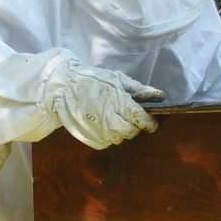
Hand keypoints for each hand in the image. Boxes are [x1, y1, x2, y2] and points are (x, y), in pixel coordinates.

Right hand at [47, 61, 163, 148]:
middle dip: (134, 125)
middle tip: (127, 116)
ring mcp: (101, 133)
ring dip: (121, 130)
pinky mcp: (93, 140)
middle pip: (132, 131)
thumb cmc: (91, 81)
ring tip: (111, 116)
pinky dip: (109, 135)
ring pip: (121, 138)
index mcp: (119, 103)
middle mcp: (110, 121)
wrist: (61, 90)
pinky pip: (109, 142)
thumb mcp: (116, 79)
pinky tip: (101, 122)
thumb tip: (159, 95)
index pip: (142, 119)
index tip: (151, 122)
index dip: (149, 122)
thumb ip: (139, 90)